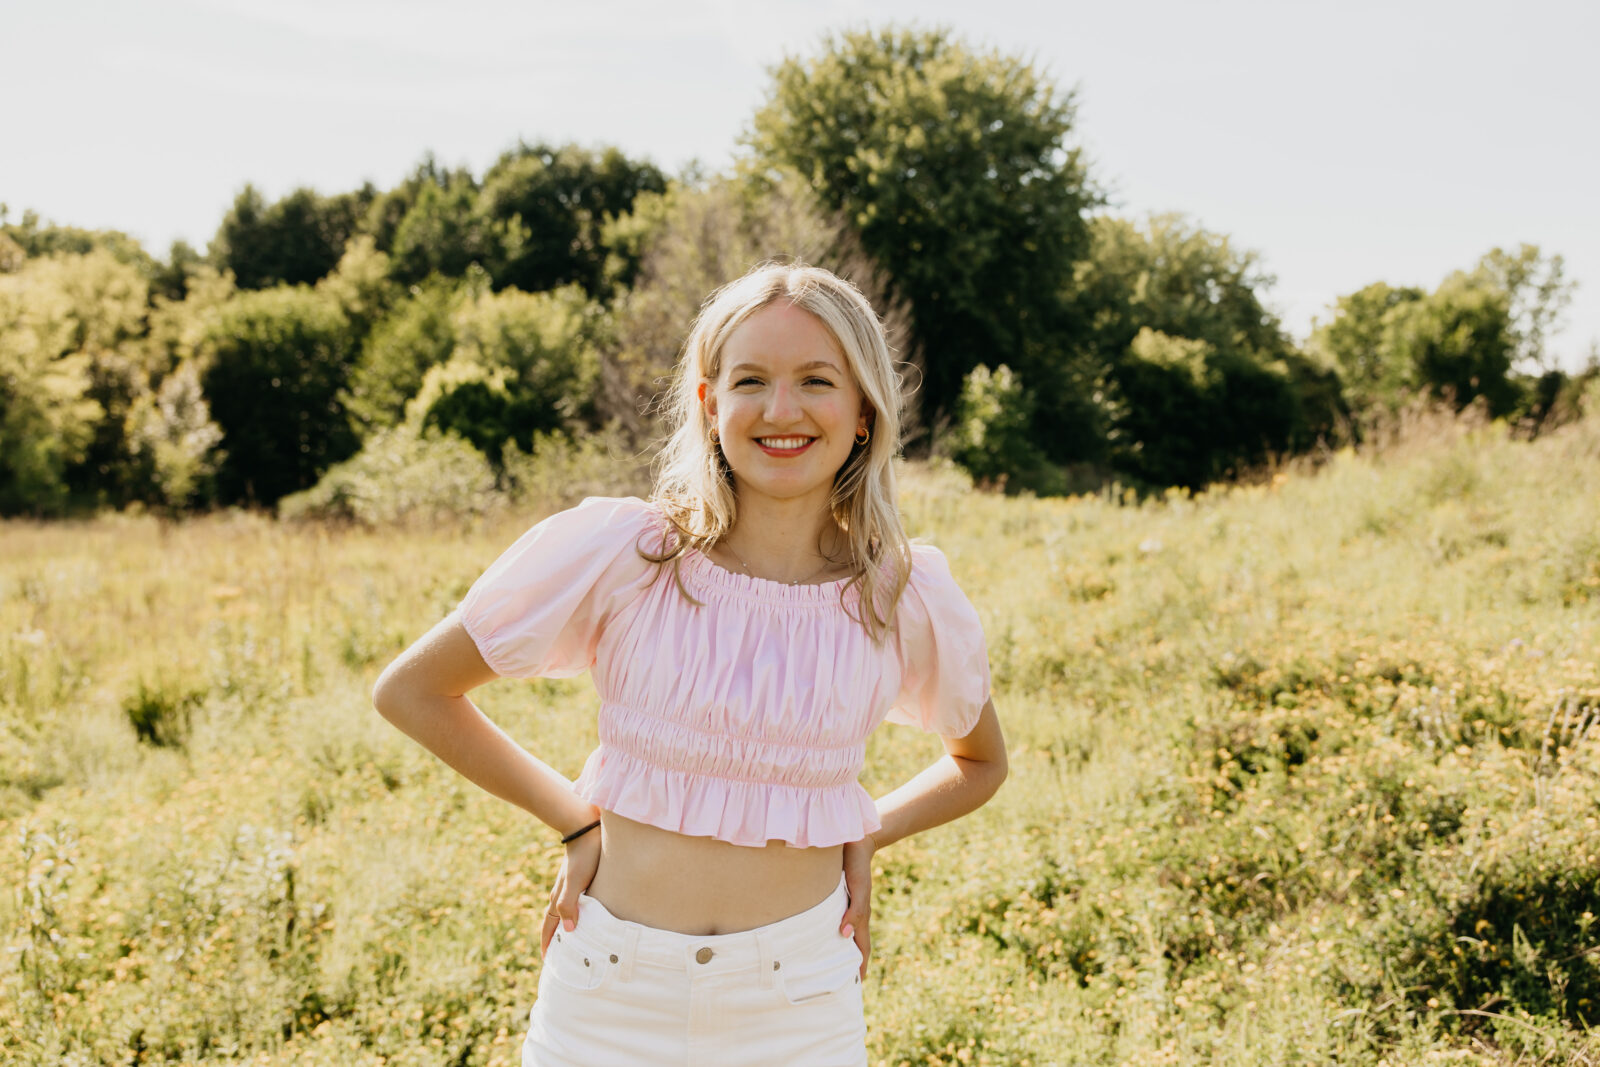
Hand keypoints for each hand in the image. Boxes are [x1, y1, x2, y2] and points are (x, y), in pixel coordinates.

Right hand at [540, 822, 601, 955]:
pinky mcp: (581, 878)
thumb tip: (569, 930)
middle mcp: (562, 893)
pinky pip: (576, 902)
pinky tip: (588, 916)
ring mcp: (570, 886)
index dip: (548, 943)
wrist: (587, 828)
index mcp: (558, 897)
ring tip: (575, 941)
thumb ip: (569, 904)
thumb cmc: (584, 856)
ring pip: (566, 912)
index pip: (550, 926)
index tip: (548, 960)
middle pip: (555, 921)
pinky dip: (577, 914)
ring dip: (567, 927)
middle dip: (556, 939)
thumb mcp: (576, 881)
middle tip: (561, 957)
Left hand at [841, 834, 875, 978]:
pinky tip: (819, 935)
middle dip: (849, 963)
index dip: (861, 967)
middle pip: (852, 944)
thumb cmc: (856, 865)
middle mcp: (852, 914)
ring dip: (837, 949)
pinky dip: (829, 932)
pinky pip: (832, 919)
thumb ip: (855, 911)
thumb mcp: (859, 889)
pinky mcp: (834, 897)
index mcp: (860, 916)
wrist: (853, 840)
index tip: (858, 986)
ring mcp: (845, 906)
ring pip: (841, 933)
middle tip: (839, 983)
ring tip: (827, 965)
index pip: (862, 948)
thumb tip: (844, 935)